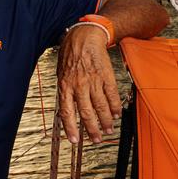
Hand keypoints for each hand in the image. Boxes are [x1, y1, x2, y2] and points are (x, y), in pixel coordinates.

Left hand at [56, 25, 121, 143]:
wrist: (84, 37)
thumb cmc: (70, 55)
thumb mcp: (61, 74)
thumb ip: (65, 91)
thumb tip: (67, 110)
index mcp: (65, 85)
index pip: (66, 112)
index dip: (70, 128)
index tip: (75, 141)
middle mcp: (79, 85)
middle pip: (86, 113)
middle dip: (92, 129)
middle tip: (96, 140)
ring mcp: (93, 81)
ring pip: (100, 107)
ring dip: (105, 121)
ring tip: (108, 130)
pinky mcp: (106, 76)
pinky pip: (112, 95)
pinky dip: (115, 107)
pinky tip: (116, 114)